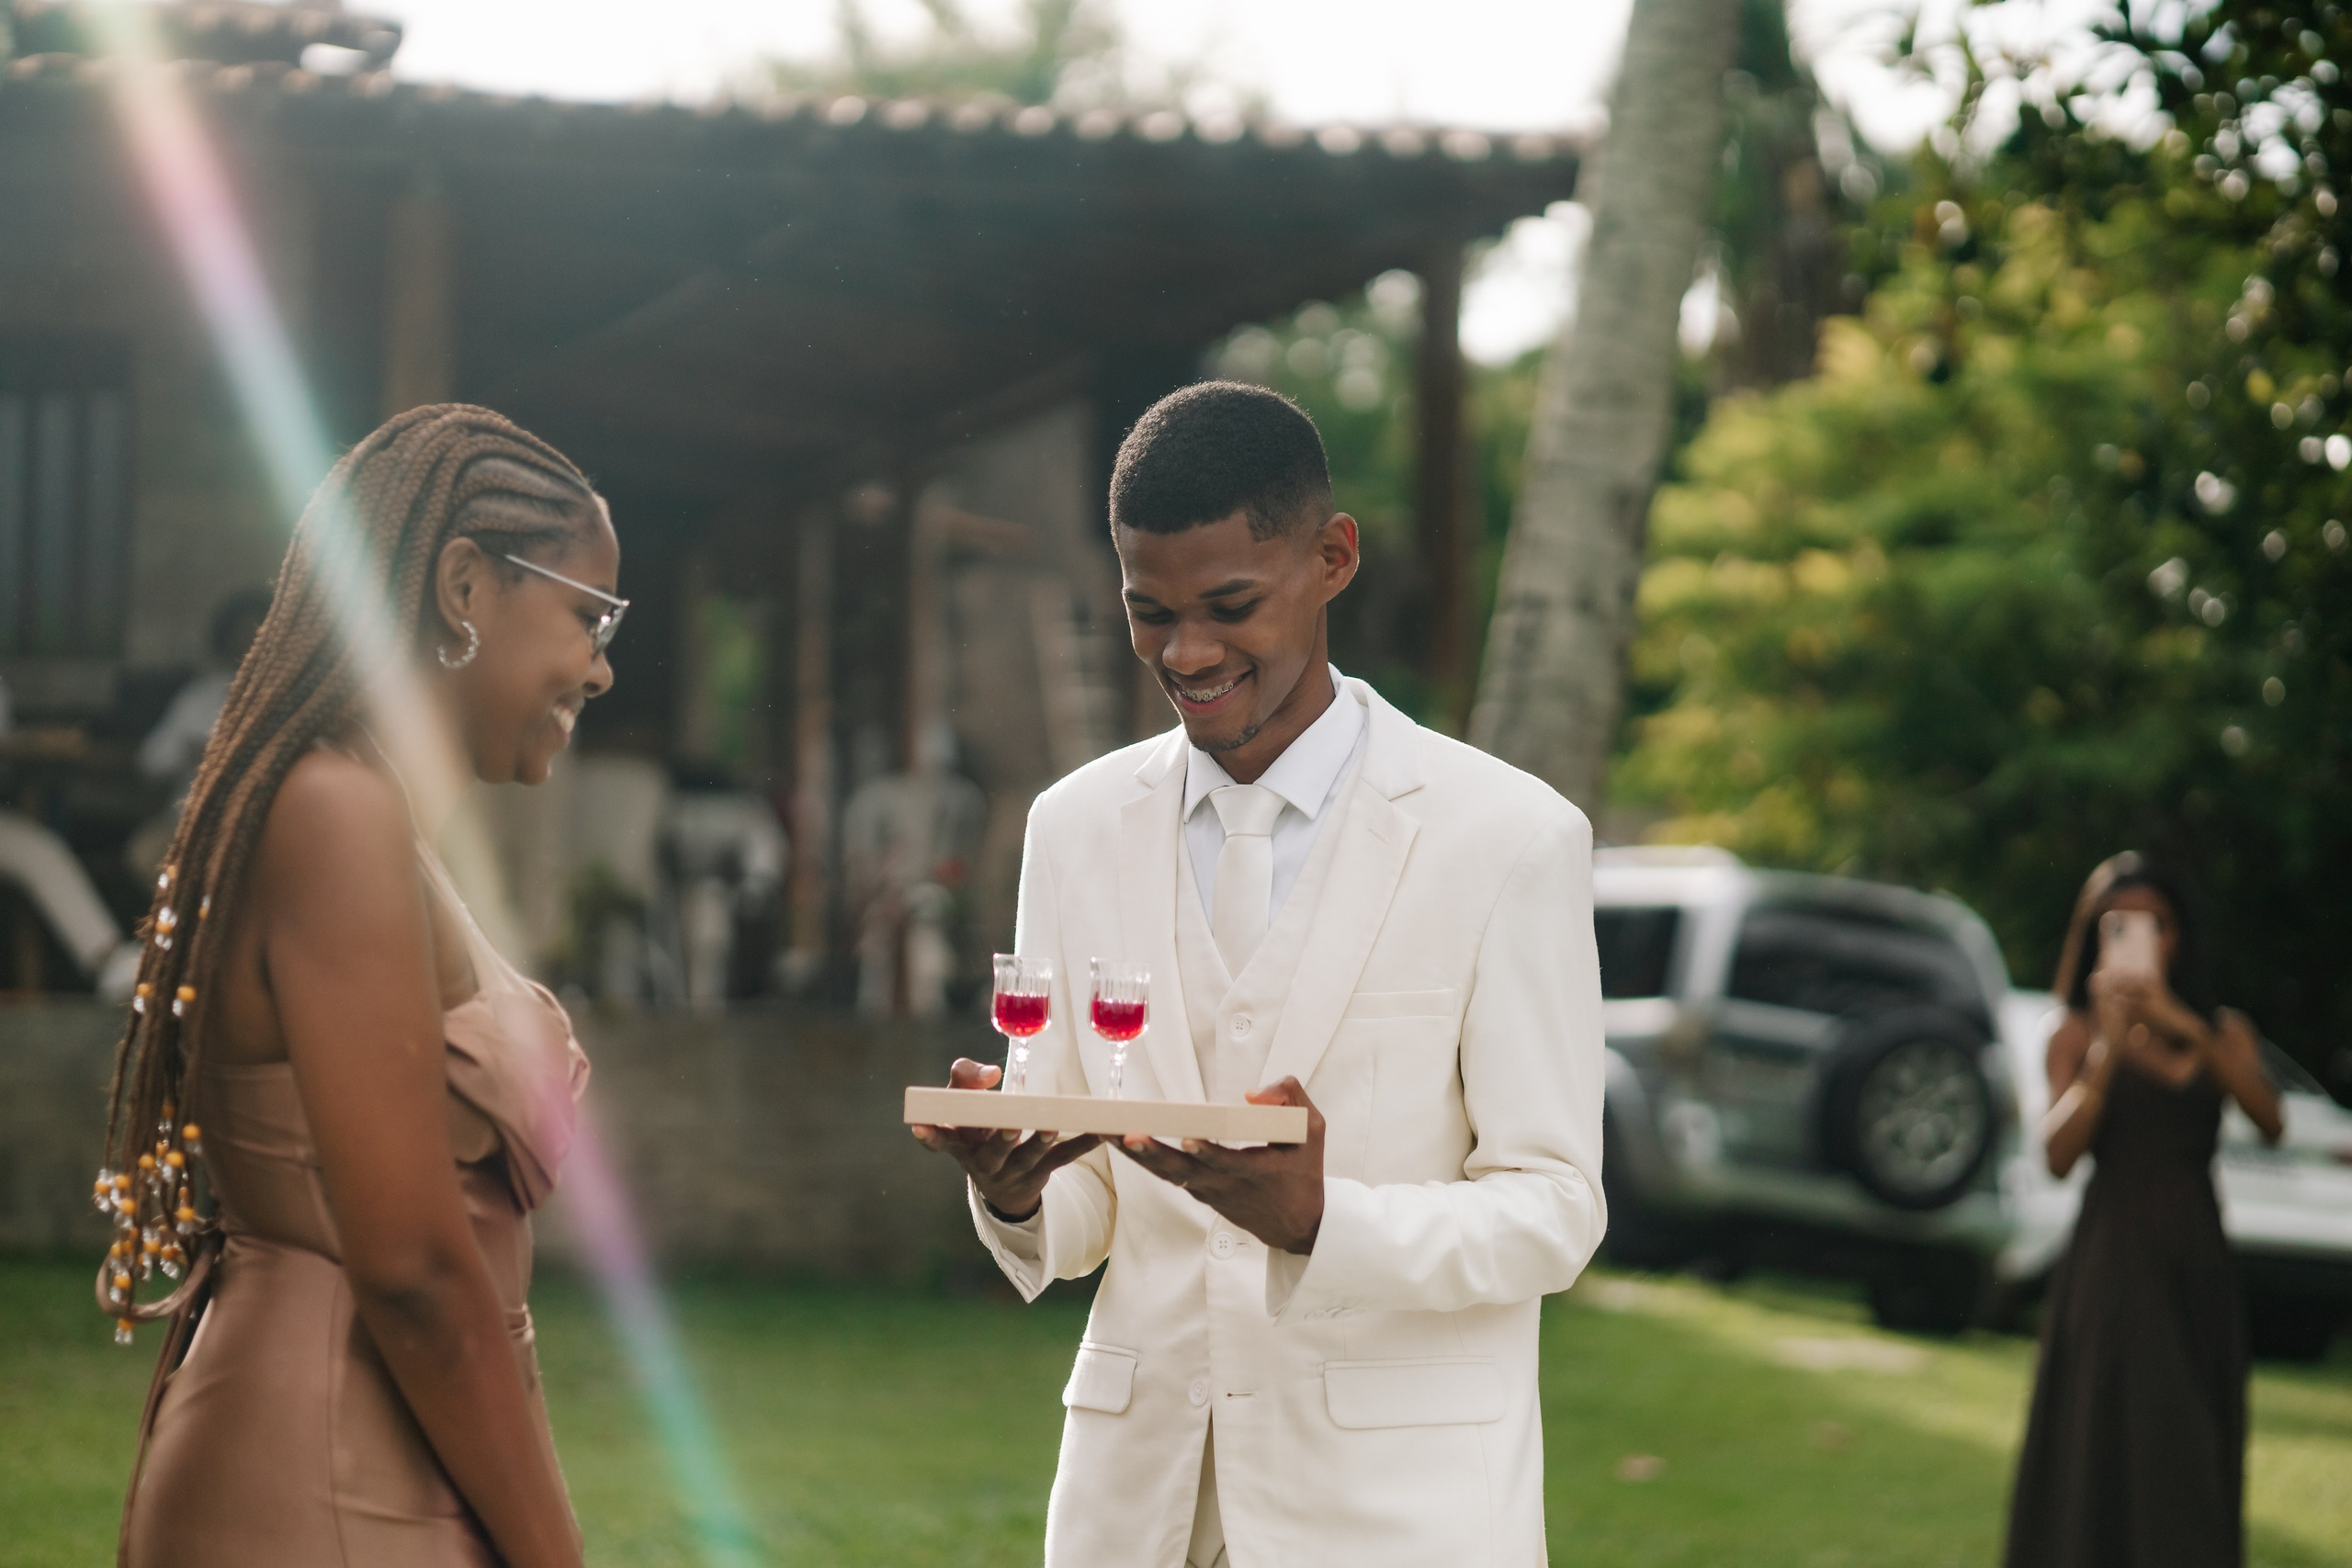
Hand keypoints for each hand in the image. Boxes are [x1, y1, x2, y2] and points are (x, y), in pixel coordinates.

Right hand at [910, 1058, 1100, 1221]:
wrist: (998, 1184)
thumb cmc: (976, 1127)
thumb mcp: (963, 1103)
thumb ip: (967, 1078)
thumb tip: (991, 1073)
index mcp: (960, 1144)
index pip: (940, 1142)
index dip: (929, 1135)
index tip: (919, 1125)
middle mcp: (984, 1162)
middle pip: (992, 1152)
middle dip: (1001, 1138)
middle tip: (1010, 1125)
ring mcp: (1013, 1172)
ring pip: (1028, 1158)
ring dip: (1040, 1142)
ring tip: (1051, 1126)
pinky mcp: (1041, 1174)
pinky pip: (1062, 1159)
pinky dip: (1081, 1144)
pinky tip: (1100, 1132)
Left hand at [1112, 1077, 1325, 1254]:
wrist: (1299, 1227)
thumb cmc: (1305, 1175)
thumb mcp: (1313, 1131)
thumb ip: (1290, 1099)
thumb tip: (1250, 1094)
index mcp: (1253, 1172)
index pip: (1226, 1163)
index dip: (1207, 1153)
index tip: (1188, 1140)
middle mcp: (1224, 1186)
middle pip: (1181, 1171)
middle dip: (1150, 1153)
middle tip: (1124, 1135)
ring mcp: (1207, 1192)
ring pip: (1167, 1174)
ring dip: (1137, 1156)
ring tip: (1107, 1133)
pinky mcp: (1198, 1193)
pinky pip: (1168, 1175)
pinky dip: (1145, 1160)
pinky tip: (1121, 1141)